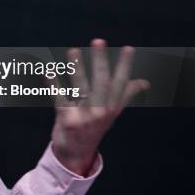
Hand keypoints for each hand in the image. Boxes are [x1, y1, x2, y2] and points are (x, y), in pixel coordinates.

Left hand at [51, 39, 149, 175]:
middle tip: (98, 41)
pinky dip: (53, 84)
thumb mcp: (112, 113)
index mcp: (113, 107)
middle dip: (100, 61)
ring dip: (77, 68)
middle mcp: (101, 111)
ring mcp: (85, 117)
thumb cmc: (93, 126)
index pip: (121, 83)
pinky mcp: (68, 121)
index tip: (128, 48)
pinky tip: (49, 70)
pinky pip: (60, 99)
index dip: (125, 65)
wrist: (76, 154)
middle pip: (102, 82)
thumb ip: (126, 95)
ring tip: (73, 50)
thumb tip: (144, 82)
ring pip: (81, 88)